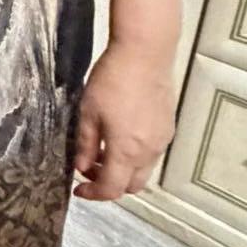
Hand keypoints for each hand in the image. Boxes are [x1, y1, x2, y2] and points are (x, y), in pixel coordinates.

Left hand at [73, 41, 176, 200]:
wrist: (145, 53)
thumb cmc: (112, 79)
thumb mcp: (88, 112)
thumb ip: (85, 144)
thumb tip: (82, 167)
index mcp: (126, 151)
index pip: (111, 188)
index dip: (93, 194)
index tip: (78, 189)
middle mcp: (148, 152)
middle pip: (132, 185)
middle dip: (109, 184)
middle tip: (90, 169)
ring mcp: (162, 140)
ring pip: (143, 170)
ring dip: (123, 169)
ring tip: (103, 149)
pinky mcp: (168, 127)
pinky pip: (152, 153)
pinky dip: (135, 156)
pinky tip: (121, 136)